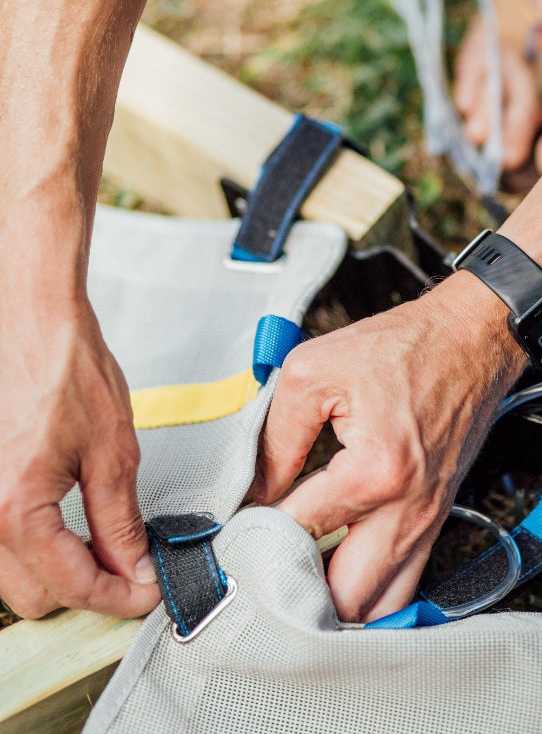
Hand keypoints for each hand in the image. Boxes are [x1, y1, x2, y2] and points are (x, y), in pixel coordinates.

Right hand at [0, 298, 159, 618]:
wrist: (32, 322)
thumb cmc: (67, 371)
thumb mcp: (113, 452)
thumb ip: (120, 521)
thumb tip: (134, 567)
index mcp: (14, 509)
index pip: (70, 585)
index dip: (118, 597)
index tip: (149, 590)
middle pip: (33, 594)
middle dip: (86, 590)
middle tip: (132, 568)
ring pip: (11, 576)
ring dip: (58, 572)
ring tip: (105, 547)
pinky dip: (35, 547)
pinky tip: (68, 527)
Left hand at [257, 272, 526, 621]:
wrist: (470, 341)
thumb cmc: (403, 348)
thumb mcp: (314, 372)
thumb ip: (274, 438)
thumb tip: (253, 491)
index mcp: (372, 471)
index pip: (295, 533)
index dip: (251, 539)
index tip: (229, 537)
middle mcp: (406, 509)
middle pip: (343, 598)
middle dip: (294, 597)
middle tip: (261, 575)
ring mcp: (426, 520)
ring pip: (379, 606)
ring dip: (334, 605)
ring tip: (296, 583)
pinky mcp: (435, 518)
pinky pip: (404, 582)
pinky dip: (369, 593)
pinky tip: (338, 574)